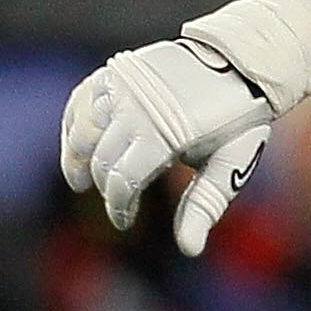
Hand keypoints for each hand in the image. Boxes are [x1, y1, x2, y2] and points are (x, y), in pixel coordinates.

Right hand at [61, 38, 274, 255]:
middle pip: (101, 161)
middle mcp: (136, 107)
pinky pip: (79, 101)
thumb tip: (189, 250)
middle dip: (105, 188)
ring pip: (81, 132)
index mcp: (164, 133)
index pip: (122, 183)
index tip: (125, 221)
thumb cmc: (236, 119)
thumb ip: (204, 206)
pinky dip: (73, 125)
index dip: (119, 208)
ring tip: (79, 180)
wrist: (238, 60)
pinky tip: (76, 144)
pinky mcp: (116, 71)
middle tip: (118, 202)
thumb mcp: (229, 165)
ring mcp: (123, 86)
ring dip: (77, 159)